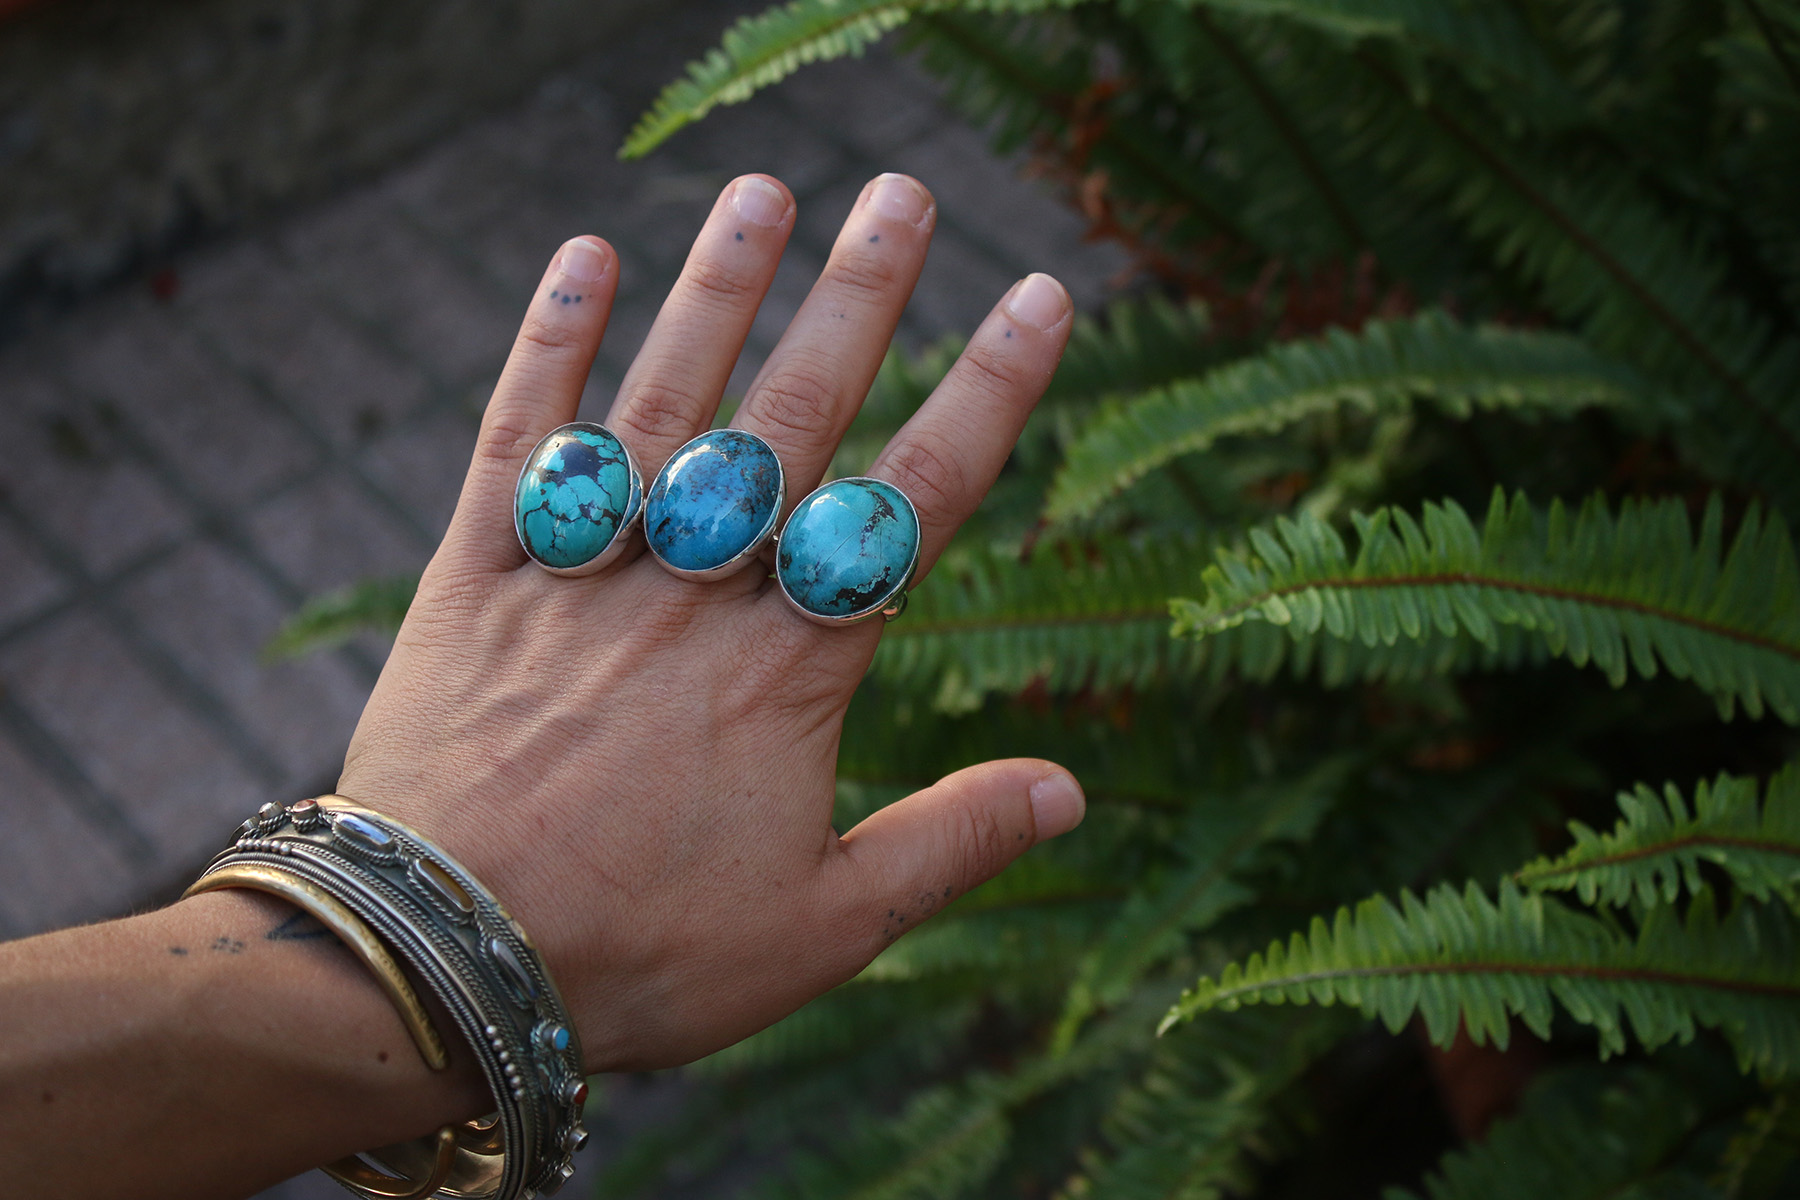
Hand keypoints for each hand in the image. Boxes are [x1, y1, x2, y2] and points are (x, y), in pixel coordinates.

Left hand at [336, 172, 1083, 1072]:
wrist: (442, 968)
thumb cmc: (643, 955)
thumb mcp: (826, 928)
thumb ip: (952, 844)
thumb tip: (1073, 790)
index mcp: (791, 670)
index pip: (915, 502)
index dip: (988, 394)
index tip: (1039, 299)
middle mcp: (694, 594)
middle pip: (794, 419)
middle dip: (858, 299)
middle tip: (905, 192)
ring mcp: (582, 575)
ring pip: (665, 404)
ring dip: (717, 290)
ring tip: (766, 190)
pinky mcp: (476, 578)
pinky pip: (517, 443)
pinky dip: (546, 346)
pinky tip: (583, 256)